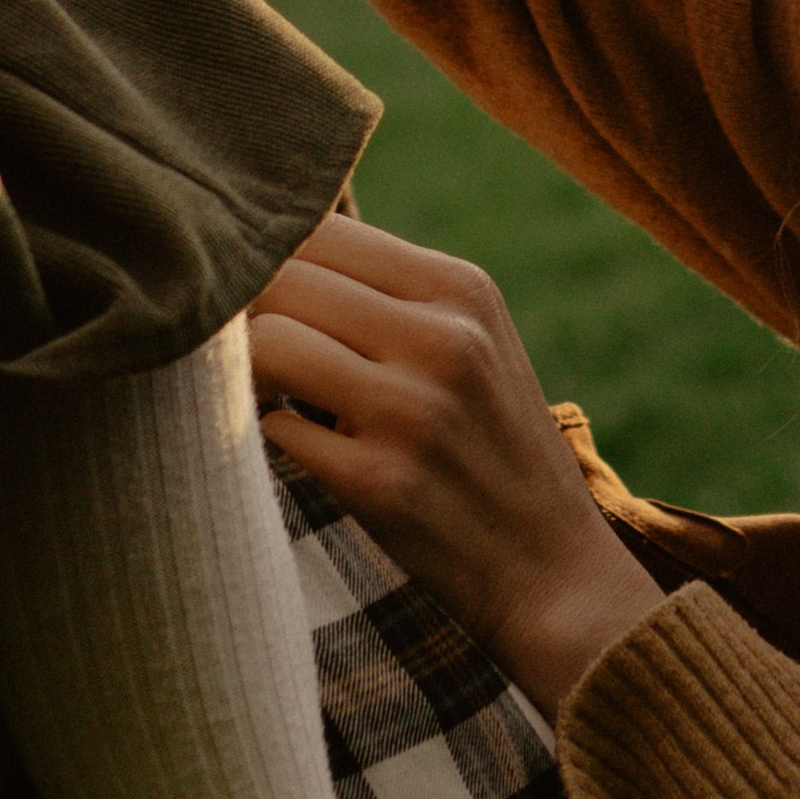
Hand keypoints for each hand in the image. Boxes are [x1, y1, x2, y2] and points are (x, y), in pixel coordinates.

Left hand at [248, 214, 662, 714]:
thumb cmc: (488, 442)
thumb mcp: (470, 340)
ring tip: (266, 392)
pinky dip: (269, 434)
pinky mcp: (384, 485)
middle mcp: (443, 338)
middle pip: (285, 279)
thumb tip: (265, 253)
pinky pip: (276, 428)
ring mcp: (415, 412)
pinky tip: (298, 445)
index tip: (256, 294)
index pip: (320, 228)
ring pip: (270, 343)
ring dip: (247, 372)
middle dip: (247, 312)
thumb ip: (386, 292)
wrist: (552, 570)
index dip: (268, 258)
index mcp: (461, 288)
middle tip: (247, 350)